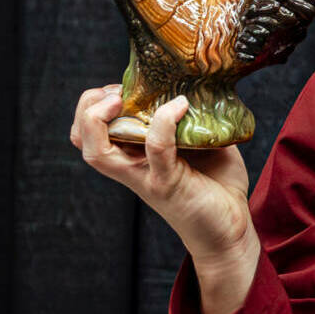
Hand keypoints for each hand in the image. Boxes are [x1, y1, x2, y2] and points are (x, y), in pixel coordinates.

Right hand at [71, 85, 258, 271]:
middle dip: (87, 108)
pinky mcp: (168, 184)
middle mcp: (130, 166)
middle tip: (116, 93)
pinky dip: (164, 122)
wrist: (233, 227)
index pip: (89, 131)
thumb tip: (199, 85)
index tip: (121, 87)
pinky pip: (156, 148)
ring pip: (97, 152)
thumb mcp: (201, 140)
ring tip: (122, 98)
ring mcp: (145, 177)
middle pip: (81, 139)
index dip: (93, 104)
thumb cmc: (217, 185)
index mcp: (132, 154)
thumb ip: (192, 116)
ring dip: (99, 118)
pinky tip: (180, 106)